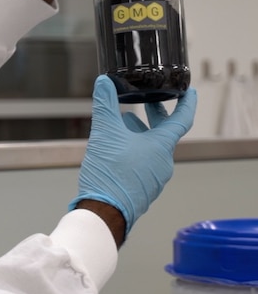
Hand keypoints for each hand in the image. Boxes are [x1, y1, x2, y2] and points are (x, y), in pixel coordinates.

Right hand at [70, 75, 196, 234]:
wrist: (104, 211)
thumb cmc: (110, 173)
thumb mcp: (105, 132)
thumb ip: (105, 105)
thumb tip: (104, 82)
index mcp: (161, 147)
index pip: (182, 120)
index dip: (186, 103)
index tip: (189, 92)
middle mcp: (163, 162)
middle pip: (164, 133)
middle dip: (155, 116)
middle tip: (148, 101)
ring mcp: (155, 178)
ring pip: (152, 148)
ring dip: (141, 133)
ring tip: (125, 122)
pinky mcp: (143, 188)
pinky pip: (145, 163)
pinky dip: (136, 150)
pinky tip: (119, 148)